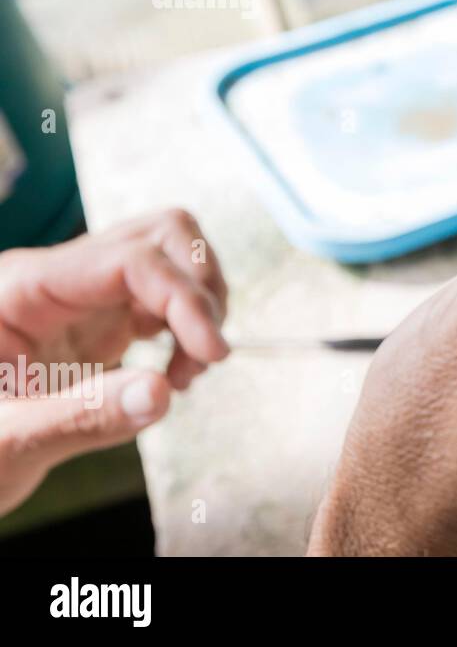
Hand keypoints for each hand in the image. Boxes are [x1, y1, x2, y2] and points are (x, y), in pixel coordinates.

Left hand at [0, 209, 228, 514]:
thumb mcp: (6, 444)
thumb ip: (79, 417)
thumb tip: (161, 396)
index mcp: (23, 287)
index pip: (131, 260)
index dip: (184, 298)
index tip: (213, 353)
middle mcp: (58, 277)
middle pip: (160, 235)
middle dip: (199, 290)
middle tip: (204, 355)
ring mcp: (82, 295)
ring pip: (171, 256)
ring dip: (201, 306)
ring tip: (186, 372)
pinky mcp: (99, 320)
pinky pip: (163, 296)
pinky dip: (189, 327)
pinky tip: (173, 374)